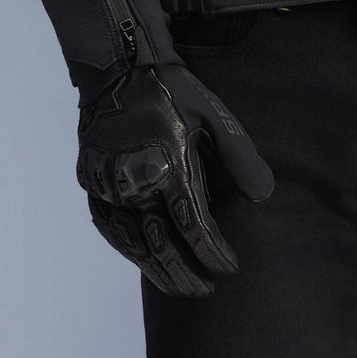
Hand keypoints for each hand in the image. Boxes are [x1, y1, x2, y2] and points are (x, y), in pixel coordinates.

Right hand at [76, 60, 273, 295]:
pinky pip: (108, 228)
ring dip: (157, 271)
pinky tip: (143, 261)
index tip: (230, 269)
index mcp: (170, 166)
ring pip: (133, 244)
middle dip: (187, 273)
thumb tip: (264, 195)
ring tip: (178, 287)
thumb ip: (241, 156)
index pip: (195, 227)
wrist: (118, 67)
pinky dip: (128, 250)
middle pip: (163, 245)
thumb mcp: (214, 115)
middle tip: (206, 290)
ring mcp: (110, 185)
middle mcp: (136, 182)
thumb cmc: (172, 90)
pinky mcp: (92, 182)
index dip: (214, 254)